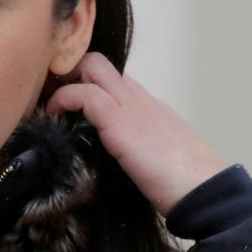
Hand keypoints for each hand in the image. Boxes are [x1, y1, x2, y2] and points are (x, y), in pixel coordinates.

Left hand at [46, 53, 228, 215]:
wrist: (202, 189)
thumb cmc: (182, 183)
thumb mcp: (154, 158)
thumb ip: (133, 149)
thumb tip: (112, 163)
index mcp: (147, 106)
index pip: (112, 79)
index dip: (84, 84)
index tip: (64, 105)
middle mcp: (139, 98)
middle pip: (99, 62)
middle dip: (70, 74)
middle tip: (52, 102)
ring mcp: (130, 105)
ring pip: (91, 66)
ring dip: (64, 82)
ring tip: (49, 109)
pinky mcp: (119, 119)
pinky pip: (84, 93)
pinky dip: (63, 100)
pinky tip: (53, 116)